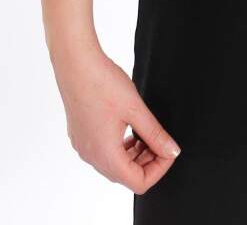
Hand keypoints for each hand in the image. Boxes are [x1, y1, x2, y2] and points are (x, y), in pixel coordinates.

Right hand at [51, 43, 180, 193]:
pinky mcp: (80, 136)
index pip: (139, 183)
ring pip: (114, 165)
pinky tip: (128, 127)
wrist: (75, 63)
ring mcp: (83, 147)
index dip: (159, 169)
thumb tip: (172, 151)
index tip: (169, 149)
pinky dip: (120, 147)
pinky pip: (103, 152)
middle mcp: (91, 157)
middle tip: (160, 138)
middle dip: (148, 161)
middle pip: (126, 176)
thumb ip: (156, 134)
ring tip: (145, 132)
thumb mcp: (136, 109)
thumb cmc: (102, 83)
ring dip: (134, 154)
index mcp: (106, 156)